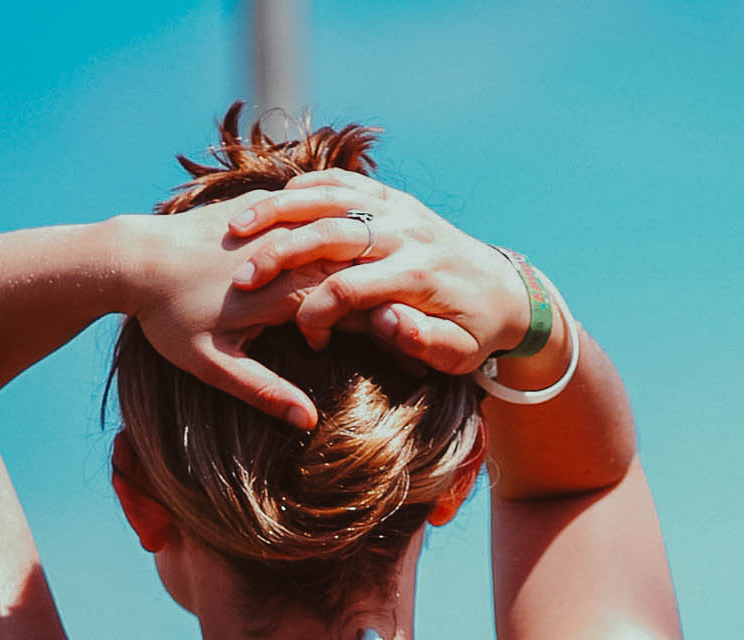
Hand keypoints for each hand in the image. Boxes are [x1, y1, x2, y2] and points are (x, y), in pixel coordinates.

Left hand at [122, 198, 345, 428]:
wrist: (134, 257)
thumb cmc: (170, 317)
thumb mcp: (214, 365)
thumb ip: (264, 390)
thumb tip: (309, 421)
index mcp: (279, 292)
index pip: (345, 302)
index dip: (358, 321)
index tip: (334, 343)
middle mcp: (281, 248)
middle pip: (344, 264)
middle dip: (356, 286)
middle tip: (352, 312)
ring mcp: (270, 219)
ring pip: (329, 232)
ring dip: (341, 254)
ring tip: (333, 282)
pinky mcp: (256, 202)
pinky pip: (303, 210)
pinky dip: (316, 228)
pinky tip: (317, 245)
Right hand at [225, 171, 529, 373]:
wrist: (505, 291)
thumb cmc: (476, 333)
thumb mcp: (458, 354)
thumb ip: (420, 341)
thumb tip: (382, 322)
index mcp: (417, 275)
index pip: (351, 288)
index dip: (318, 313)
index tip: (304, 336)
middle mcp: (404, 232)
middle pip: (329, 234)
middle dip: (281, 255)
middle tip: (243, 280)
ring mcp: (397, 207)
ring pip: (328, 197)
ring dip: (279, 211)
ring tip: (239, 229)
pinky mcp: (391, 196)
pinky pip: (341, 180)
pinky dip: (305, 187)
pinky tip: (271, 203)